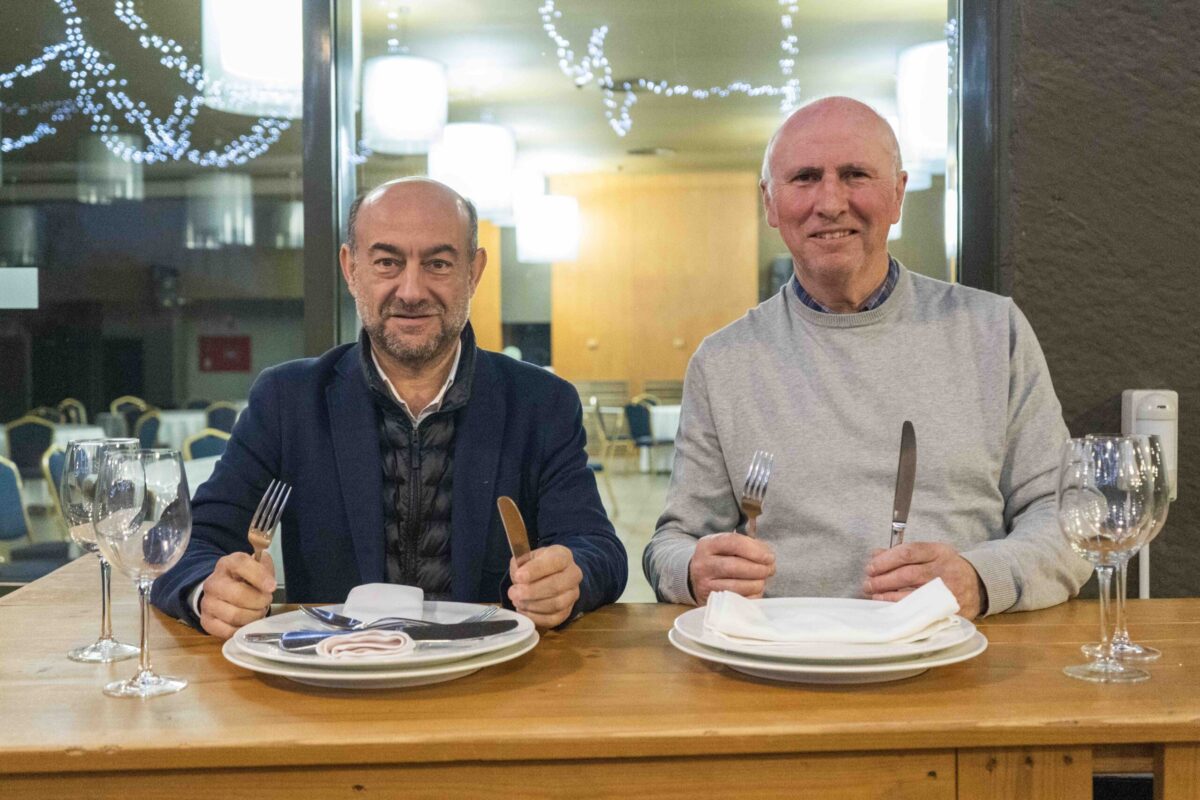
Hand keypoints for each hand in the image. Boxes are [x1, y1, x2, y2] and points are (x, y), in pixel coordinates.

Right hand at [199, 552, 276, 638]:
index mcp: (227, 564)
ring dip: (253, 616)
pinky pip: (228, 631)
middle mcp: (213, 583)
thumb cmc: (245, 579)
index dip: (259, 576)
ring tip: (257, 611)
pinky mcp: (207, 621)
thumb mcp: (257, 566)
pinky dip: (243, 629)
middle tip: (266, 601)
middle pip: (239, 594)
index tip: (272, 587)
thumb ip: (265, 566)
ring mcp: (207, 603)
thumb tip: (268, 577)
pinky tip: (247, 622)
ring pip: (235, 615)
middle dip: (259, 601)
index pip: (241, 565)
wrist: (223, 593)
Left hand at [507, 545, 582, 627]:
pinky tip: (523, 610)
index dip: (535, 570)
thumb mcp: (529, 557)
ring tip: (517, 601)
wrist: (553, 575)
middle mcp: (573, 575)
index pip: (555, 562)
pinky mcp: (567, 611)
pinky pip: (553, 619)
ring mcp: (572, 594)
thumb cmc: (539, 565)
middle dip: (531, 592)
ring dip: (532, 605)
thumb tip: (517, 575)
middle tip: (513, 593)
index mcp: (564, 556)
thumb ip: (521, 563)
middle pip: (556, 586)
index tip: (518, 576)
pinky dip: (536, 617)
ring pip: (555, 604)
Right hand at [687, 532, 775, 605]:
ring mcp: (705, 585)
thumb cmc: (719, 559)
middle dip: (759, 569)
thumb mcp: (726, 546)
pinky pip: (738, 601)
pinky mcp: (711, 602)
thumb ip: (747, 546)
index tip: (769, 557)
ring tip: (762, 580)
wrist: (696, 578)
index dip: (755, 550)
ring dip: (757, 584)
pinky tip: (754, 590)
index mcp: (707, 545)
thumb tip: (767, 556)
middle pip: (736, 566)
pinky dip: (752, 596)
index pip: (733, 542)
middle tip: (770, 569)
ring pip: (737, 586)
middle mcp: (703, 564)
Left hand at [863, 542, 985, 618]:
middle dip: (883, 580)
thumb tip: (875, 555)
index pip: (907, 552)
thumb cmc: (947, 567)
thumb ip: (903, 553)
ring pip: (913, 594)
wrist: (979, 585)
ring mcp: (948, 591)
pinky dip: (902, 610)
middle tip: (867, 583)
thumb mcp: (930, 553)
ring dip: (888, 596)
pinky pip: (921, 612)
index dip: (886, 560)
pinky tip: (890, 609)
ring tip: (874, 595)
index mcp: (939, 552)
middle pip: (907, 574)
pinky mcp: (949, 610)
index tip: (870, 567)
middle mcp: (944, 570)